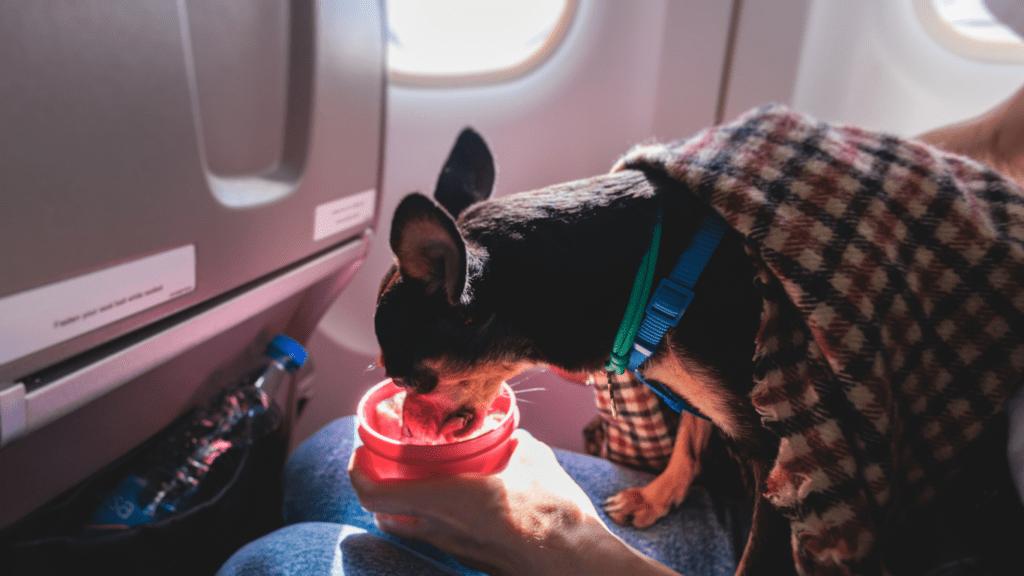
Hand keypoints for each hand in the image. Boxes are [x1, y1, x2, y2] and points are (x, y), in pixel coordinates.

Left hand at [348, 430, 678, 575]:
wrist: (576, 563)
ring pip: (412, 529)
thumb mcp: (532, 459)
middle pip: (385, 517)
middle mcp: (442, 529)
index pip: (375, 494)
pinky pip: (440, 537)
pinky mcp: (473, 560)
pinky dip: (436, 518)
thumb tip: (507, 435)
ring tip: (422, 479)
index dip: (359, 472)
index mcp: (447, 500)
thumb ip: (511, 442)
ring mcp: (456, 550)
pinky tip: (460, 501)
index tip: (362, 453)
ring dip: (406, 506)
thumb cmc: (553, 514)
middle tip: (387, 464)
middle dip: (377, 490)